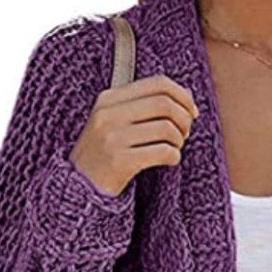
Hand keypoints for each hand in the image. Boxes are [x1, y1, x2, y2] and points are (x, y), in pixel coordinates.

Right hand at [68, 74, 199, 196]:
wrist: (79, 187)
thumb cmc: (104, 154)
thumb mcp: (111, 121)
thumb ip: (139, 106)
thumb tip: (184, 98)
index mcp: (108, 99)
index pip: (157, 83)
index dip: (182, 95)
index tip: (191, 111)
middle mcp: (108, 115)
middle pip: (165, 103)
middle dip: (184, 118)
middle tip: (185, 133)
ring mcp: (113, 138)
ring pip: (166, 128)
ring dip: (179, 140)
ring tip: (174, 148)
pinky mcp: (120, 162)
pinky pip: (162, 152)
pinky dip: (174, 156)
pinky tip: (170, 160)